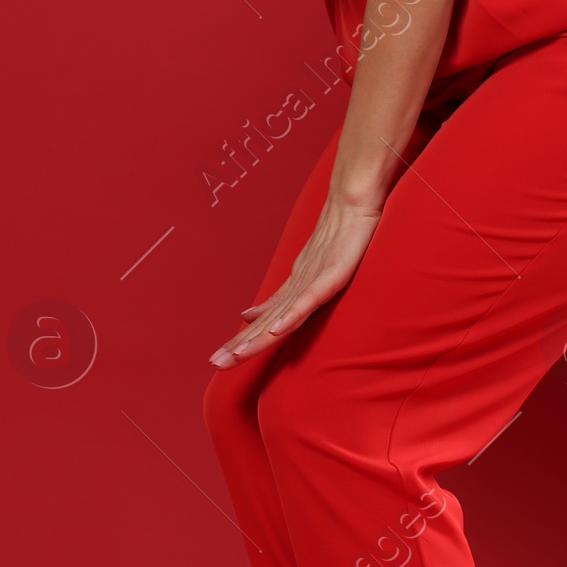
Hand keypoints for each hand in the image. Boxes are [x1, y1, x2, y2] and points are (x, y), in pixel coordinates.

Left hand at [209, 196, 382, 364]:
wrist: (351, 204)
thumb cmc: (337, 238)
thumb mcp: (305, 276)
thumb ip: (279, 299)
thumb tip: (247, 315)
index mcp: (290, 291)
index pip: (262, 324)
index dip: (241, 342)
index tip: (218, 360)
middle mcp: (294, 289)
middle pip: (264, 325)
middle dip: (240, 345)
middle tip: (215, 363)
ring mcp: (310, 283)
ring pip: (279, 318)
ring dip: (256, 338)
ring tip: (233, 356)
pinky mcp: (328, 278)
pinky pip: (307, 301)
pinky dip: (289, 317)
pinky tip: (273, 332)